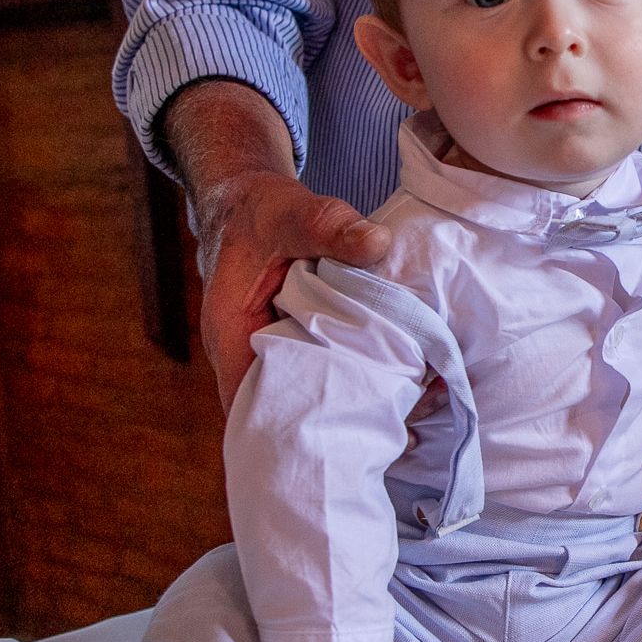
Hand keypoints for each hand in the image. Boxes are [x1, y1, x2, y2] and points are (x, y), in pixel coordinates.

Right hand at [194, 172, 388, 408]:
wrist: (252, 205)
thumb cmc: (260, 213)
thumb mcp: (294, 213)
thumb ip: (330, 226)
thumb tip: (376, 242)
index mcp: (232, 333)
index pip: (249, 402)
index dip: (288, 428)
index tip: (338, 436)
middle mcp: (249, 354)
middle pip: (286, 410)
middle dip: (333, 422)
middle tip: (393, 427)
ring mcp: (276, 352)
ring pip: (310, 395)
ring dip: (352, 403)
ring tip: (409, 411)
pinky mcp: (301, 345)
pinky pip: (327, 371)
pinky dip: (359, 379)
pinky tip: (405, 383)